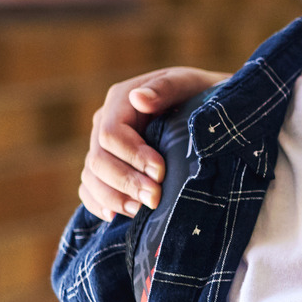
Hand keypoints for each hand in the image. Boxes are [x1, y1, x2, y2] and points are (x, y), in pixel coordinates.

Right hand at [78, 67, 228, 219]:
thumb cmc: (202, 95)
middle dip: (126, 182)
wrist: (211, 112)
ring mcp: (104, 147)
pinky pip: (90, 188)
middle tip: (155, 199)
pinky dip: (98, 203)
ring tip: (139, 211)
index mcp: (121, 100)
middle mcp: (106, 122)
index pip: (111, 134)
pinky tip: (114, 216)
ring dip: (112, 197)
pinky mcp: (107, 167)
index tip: (161, 172)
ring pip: (91, 177)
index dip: (132, 157)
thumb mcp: (190, 84)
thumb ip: (166, 88)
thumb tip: (139, 99)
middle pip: (98, 160)